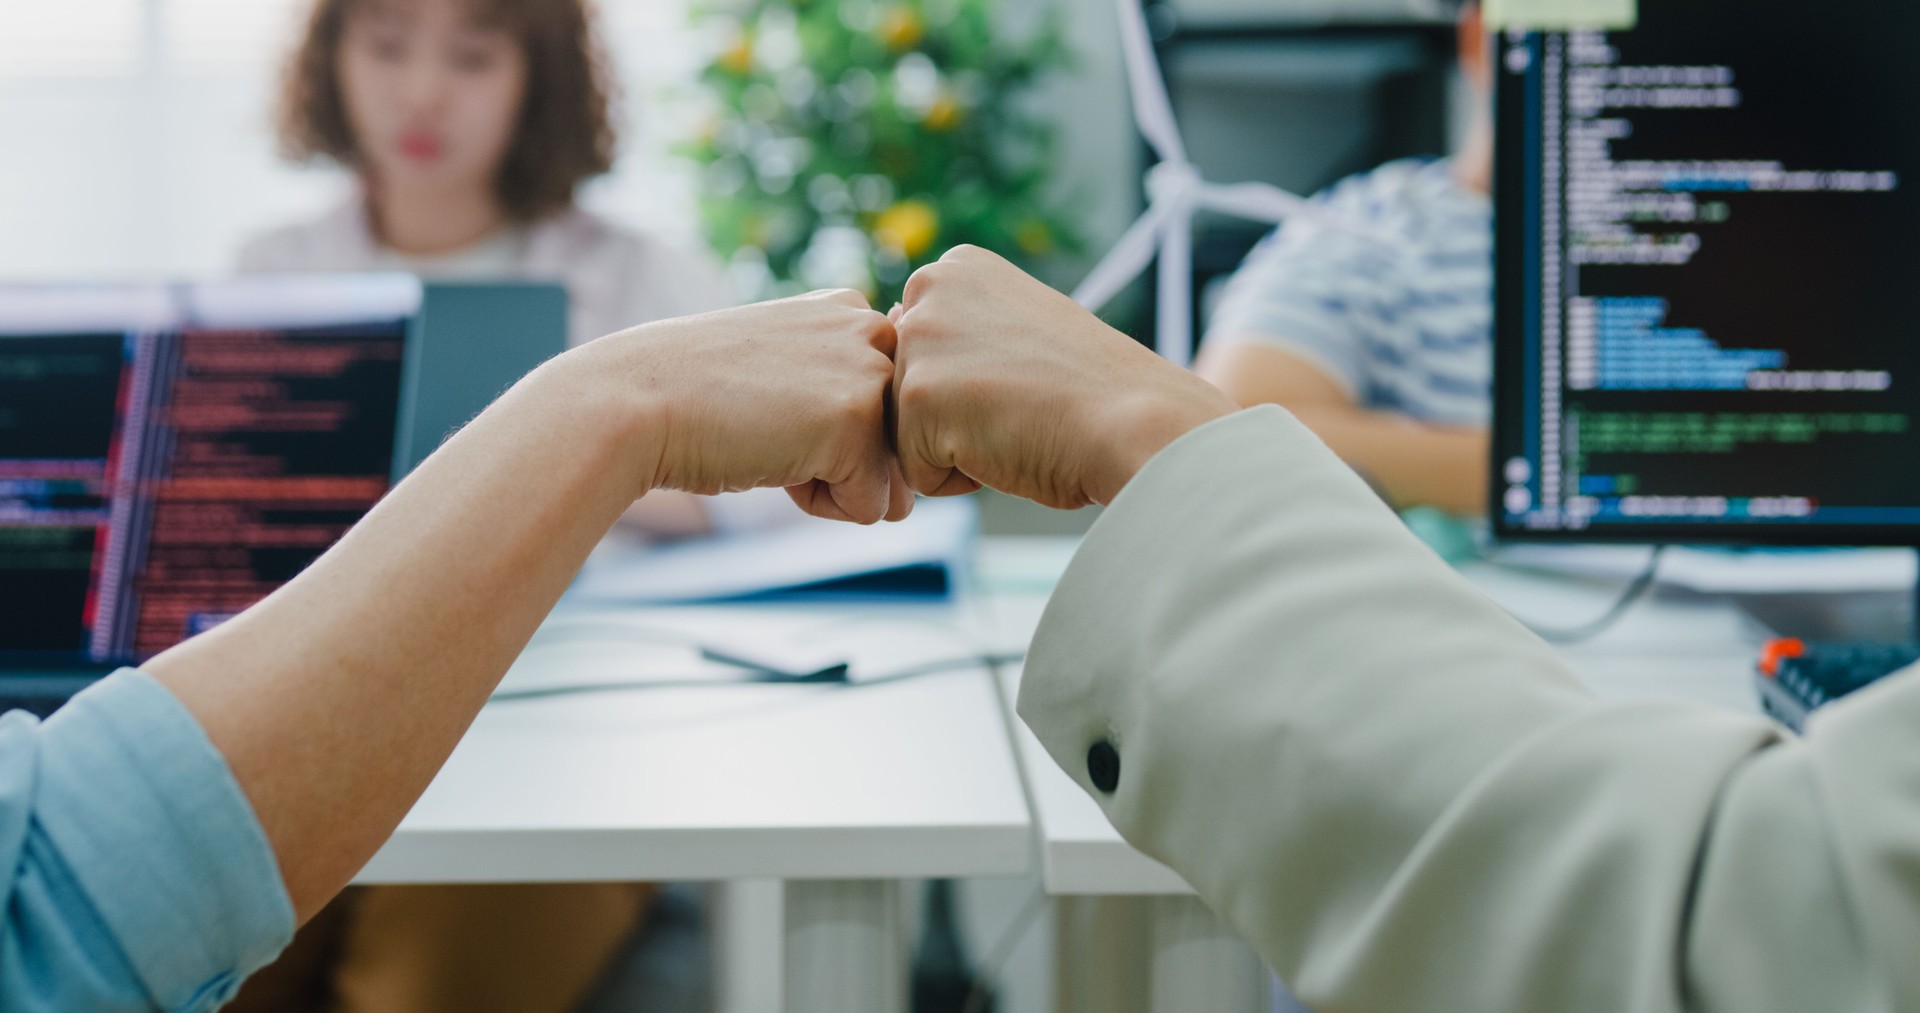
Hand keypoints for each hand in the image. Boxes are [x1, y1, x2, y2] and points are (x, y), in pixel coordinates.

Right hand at [562, 289, 911, 523]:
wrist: (634, 404)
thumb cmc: (699, 403)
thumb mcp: (786, 383)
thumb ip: (851, 416)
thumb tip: (905, 502)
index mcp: (853, 311)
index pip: (885, 410)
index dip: (827, 433)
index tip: (767, 403)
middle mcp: (874, 330)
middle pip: (898, 446)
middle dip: (840, 461)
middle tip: (767, 425)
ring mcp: (871, 373)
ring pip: (891, 481)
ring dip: (831, 484)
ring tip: (769, 439)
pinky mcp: (860, 423)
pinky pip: (869, 508)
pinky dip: (816, 505)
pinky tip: (769, 460)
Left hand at [891, 246, 1238, 508]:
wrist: (1134, 419)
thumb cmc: (1091, 390)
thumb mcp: (1019, 333)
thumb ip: (964, 335)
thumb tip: (912, 358)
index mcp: (957, 268)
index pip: (924, 352)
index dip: (975, 384)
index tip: (1026, 377)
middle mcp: (928, 289)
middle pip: (906, 388)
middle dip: (956, 415)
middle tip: (1022, 402)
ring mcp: (919, 340)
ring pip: (909, 431)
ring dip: (959, 447)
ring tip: (1015, 423)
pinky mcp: (917, 396)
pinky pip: (919, 470)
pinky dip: (962, 478)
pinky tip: (1007, 447)